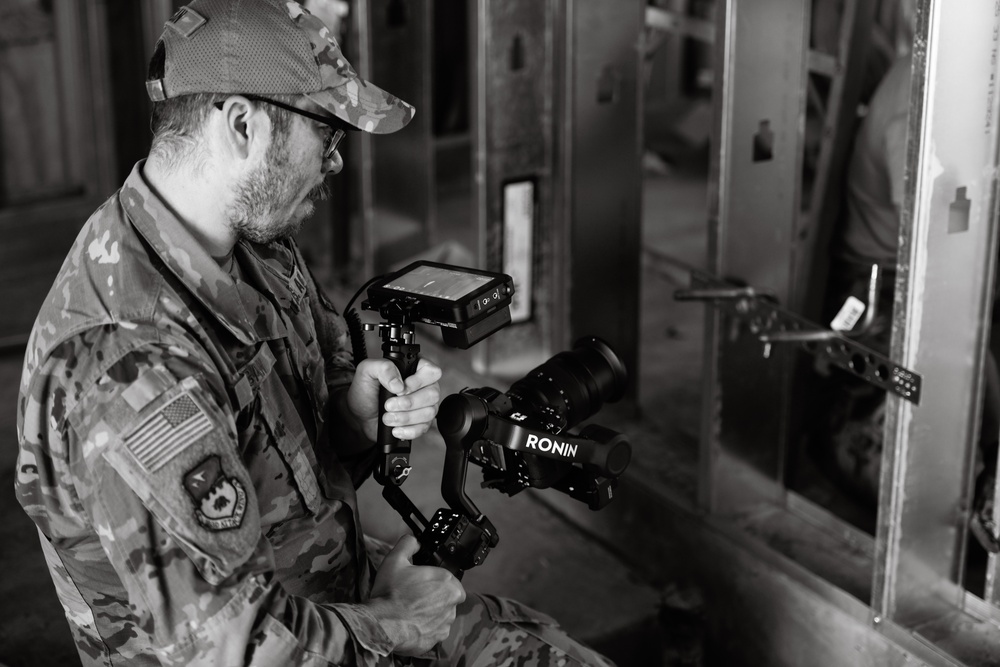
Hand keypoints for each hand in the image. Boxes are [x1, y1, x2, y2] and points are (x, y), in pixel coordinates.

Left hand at [347, 358, 441, 441]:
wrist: (361, 414)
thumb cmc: (366, 390)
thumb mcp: (367, 371)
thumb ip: (383, 368)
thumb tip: (398, 384)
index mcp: (415, 369)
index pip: (431, 371)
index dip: (418, 381)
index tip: (400, 389)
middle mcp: (424, 386)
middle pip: (433, 394)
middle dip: (409, 403)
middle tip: (388, 405)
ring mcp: (425, 405)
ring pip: (429, 412)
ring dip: (406, 418)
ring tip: (387, 418)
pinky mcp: (421, 423)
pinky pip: (424, 428)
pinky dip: (408, 430)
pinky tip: (395, 429)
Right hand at [367, 535, 465, 654]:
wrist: (381, 625)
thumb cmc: (390, 593)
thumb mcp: (396, 559)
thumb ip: (408, 544)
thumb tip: (414, 541)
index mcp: (448, 583)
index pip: (449, 579)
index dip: (434, 580)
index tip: (421, 583)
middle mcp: (452, 605)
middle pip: (446, 597)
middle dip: (433, 597)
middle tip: (414, 596)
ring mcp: (445, 624)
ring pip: (441, 615)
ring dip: (430, 613)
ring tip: (410, 610)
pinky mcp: (436, 640)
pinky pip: (433, 631)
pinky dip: (424, 628)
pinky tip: (409, 623)